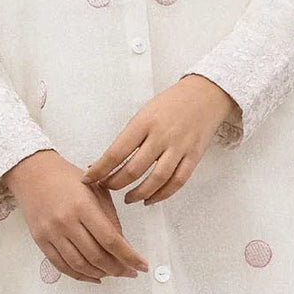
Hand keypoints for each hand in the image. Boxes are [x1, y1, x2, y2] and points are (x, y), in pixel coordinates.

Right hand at [0, 150, 149, 283]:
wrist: (33, 172)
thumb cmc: (66, 177)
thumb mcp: (96, 189)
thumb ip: (110, 217)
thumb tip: (123, 245)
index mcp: (83, 205)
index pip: (111, 240)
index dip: (129, 256)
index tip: (141, 265)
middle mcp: (66, 221)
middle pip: (96, 256)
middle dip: (117, 269)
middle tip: (129, 272)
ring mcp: (51, 232)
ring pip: (79, 265)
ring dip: (100, 274)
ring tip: (113, 273)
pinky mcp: (41, 240)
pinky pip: (61, 265)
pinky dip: (79, 275)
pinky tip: (93, 276)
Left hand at [79, 75, 237, 204]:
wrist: (205, 95)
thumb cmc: (171, 103)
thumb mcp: (144, 112)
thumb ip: (130, 136)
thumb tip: (108, 160)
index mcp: (144, 122)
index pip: (116, 152)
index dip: (100, 170)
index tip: (89, 179)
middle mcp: (161, 136)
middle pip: (133, 169)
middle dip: (115, 183)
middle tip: (106, 187)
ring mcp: (179, 147)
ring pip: (155, 179)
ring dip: (138, 193)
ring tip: (128, 198)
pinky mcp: (193, 156)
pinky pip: (177, 182)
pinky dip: (162, 194)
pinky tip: (151, 199)